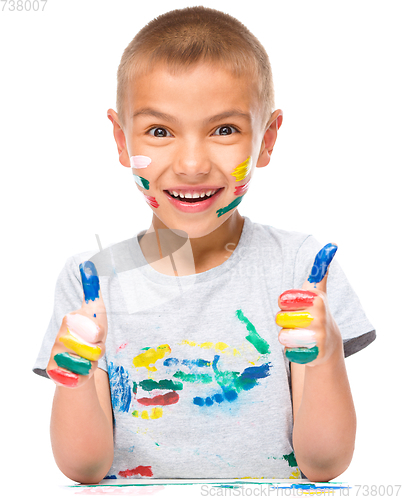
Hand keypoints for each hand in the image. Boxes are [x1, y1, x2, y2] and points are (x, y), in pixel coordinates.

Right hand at [46, 261, 107, 387]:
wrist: (76, 367)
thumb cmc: (90, 338)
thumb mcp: (96, 314)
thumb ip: (93, 294)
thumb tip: (88, 264)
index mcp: (70, 319)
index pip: (93, 322)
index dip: (100, 330)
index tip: (98, 332)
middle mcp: (60, 335)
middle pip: (95, 341)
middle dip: (100, 346)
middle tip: (95, 345)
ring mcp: (56, 353)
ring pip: (90, 358)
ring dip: (95, 359)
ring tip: (89, 356)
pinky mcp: (56, 371)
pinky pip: (82, 372)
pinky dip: (87, 372)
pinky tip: (81, 369)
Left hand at [275, 243, 341, 365]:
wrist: (328, 343)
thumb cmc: (316, 310)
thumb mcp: (317, 289)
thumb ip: (320, 268)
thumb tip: (332, 244)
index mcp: (316, 298)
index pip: (283, 299)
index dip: (285, 304)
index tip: (298, 304)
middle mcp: (319, 316)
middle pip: (280, 318)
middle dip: (284, 320)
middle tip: (298, 321)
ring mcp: (318, 337)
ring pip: (282, 335)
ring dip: (286, 336)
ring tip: (300, 334)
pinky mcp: (313, 355)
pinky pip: (287, 351)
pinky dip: (291, 350)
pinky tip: (303, 347)